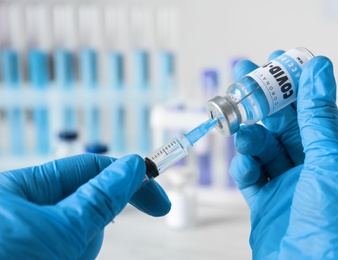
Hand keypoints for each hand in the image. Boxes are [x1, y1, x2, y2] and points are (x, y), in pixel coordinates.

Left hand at [0, 154, 170, 258]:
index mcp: (21, 190)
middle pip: (85, 210)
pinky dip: (74, 257)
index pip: (88, 170)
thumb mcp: (58, 232)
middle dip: (90, 234)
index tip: (159, 203)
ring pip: (80, 240)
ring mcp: (31, 238)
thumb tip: (133, 166)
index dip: (128, 180)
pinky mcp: (39, 252)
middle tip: (70, 254)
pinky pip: (72, 253)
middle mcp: (23, 212)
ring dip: (79, 254)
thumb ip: (100, 197)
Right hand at [229, 52, 337, 258]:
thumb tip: (320, 71)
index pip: (317, 112)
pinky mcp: (267, 206)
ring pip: (265, 149)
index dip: (298, 85)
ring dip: (252, 136)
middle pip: (286, 127)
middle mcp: (316, 172)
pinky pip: (252, 177)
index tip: (278, 60)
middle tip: (244, 77)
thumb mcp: (333, 162)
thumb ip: (319, 117)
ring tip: (242, 129)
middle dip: (266, 102)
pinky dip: (245, 167)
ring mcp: (290, 189)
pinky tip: (245, 163)